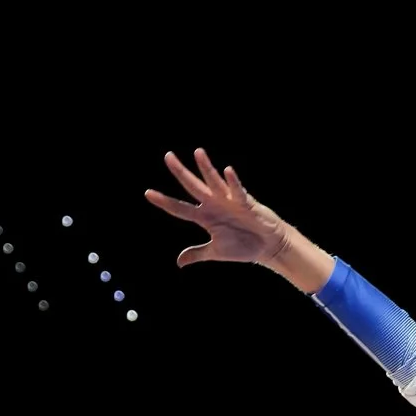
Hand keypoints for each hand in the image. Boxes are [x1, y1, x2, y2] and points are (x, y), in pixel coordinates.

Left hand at [144, 149, 295, 272]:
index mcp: (205, 217)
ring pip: (214, 182)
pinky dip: (233, 182)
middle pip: (192, 186)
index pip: (180, 208)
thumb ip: (197, 253)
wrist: (267, 247)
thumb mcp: (215, 252)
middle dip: (180, 172)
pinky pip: (237, 191)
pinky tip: (227, 171)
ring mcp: (229, 201)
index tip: (148, 193)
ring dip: (206, 168)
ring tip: (198, 153)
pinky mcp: (245, 203)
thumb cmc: (242, 246)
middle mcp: (214, 204)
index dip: (165, 202)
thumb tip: (179, 262)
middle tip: (168, 156)